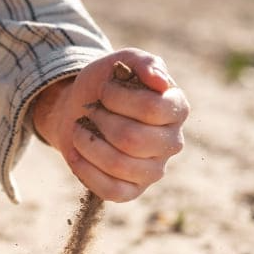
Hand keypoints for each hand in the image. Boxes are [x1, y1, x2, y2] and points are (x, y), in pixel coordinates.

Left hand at [32, 48, 188, 201]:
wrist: (77, 109)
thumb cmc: (104, 85)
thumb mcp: (121, 62)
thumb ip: (144, 63)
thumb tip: (161, 82)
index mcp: (177, 109)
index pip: (152, 109)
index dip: (118, 98)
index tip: (104, 89)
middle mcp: (172, 142)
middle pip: (132, 139)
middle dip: (100, 121)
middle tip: (90, 111)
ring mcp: (154, 170)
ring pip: (119, 165)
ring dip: (88, 144)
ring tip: (79, 129)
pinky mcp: (133, 190)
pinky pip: (111, 191)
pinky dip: (86, 171)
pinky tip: (76, 154)